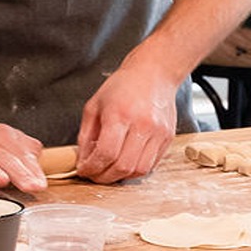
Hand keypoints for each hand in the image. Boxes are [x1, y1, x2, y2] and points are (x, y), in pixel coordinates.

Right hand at [0, 122, 46, 191]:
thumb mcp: (4, 143)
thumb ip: (25, 152)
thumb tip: (40, 166)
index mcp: (2, 137)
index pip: (21, 153)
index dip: (32, 169)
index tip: (40, 184)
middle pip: (2, 156)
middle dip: (17, 171)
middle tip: (30, 186)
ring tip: (1, 181)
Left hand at [76, 68, 176, 182]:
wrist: (154, 73)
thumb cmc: (122, 86)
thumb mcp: (95, 105)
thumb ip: (86, 135)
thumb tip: (83, 160)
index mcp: (120, 114)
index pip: (106, 153)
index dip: (92, 168)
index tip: (84, 170)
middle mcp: (142, 125)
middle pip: (123, 166)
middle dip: (105, 177)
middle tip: (94, 175)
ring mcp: (158, 133)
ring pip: (139, 170)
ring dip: (121, 177)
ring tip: (109, 171)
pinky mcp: (168, 138)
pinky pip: (151, 165)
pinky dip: (136, 170)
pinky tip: (125, 163)